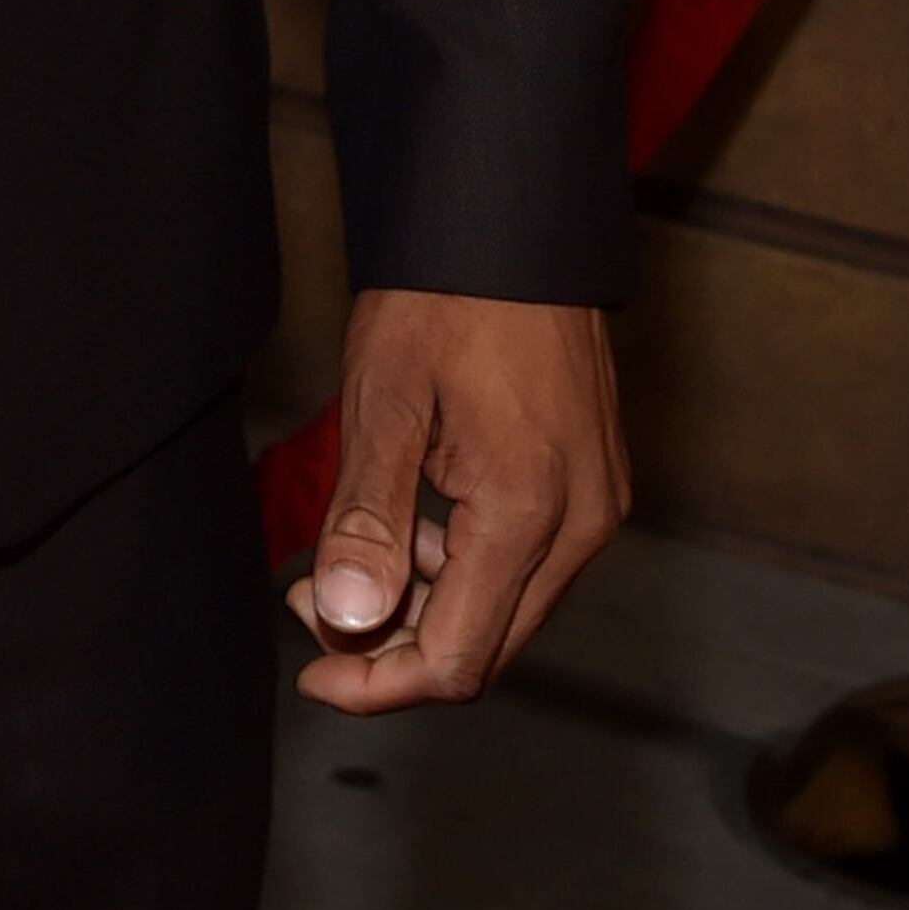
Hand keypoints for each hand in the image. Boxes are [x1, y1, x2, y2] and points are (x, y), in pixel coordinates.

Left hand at [286, 289, 625, 713]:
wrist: (510, 226)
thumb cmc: (442, 302)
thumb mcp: (382, 404)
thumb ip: (368, 521)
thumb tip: (348, 620)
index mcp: (530, 512)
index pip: (458, 659)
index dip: (378, 682)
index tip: (311, 668)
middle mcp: (582, 524)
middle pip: (487, 649)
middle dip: (394, 651)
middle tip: (312, 604)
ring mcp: (597, 506)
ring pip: (506, 613)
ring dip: (425, 611)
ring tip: (347, 562)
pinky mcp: (593, 486)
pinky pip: (527, 566)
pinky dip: (462, 572)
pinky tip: (409, 533)